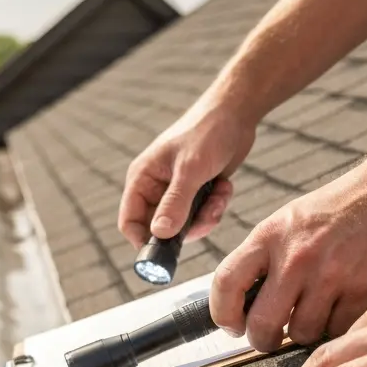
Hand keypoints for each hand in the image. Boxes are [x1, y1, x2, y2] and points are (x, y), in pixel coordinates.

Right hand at [119, 99, 256, 248]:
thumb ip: (175, 203)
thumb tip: (160, 234)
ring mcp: (177, 190)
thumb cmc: (208, 131)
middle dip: (186, 228)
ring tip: (219, 195)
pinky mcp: (197, 190)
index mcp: (143, 178)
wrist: (236, 112)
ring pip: (185, 224)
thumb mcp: (191, 169)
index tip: (164, 254)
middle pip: (160, 227)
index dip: (142, 241)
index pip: (129, 220)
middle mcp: (156, 187)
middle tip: (205, 219)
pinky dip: (216, 205)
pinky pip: (202, 214)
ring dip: (205, 216)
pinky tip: (224, 187)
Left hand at [210, 166, 366, 351]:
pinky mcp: (364, 289)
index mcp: (269, 236)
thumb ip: (261, 259)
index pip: (226, 283)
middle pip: (262, 324)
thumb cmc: (333, 210)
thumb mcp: (285, 222)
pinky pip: (337, 330)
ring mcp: (331, 275)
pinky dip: (334, 328)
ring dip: (303, 332)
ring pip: (301, 334)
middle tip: (269, 337)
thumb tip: (238, 304)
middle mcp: (296, 257)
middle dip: (262, 339)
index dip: (222, 314)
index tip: (232, 326)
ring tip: (310, 313)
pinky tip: (337, 309)